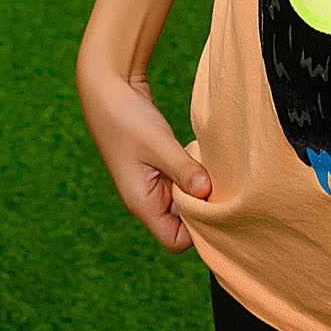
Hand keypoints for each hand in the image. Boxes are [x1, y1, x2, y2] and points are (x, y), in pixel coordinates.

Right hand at [76, 64, 210, 252]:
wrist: (108, 89)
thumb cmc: (127, 118)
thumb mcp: (158, 144)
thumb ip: (183, 170)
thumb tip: (208, 193)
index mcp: (142, 204)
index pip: (175, 241)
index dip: (198, 230)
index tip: (214, 203)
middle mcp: (147, 200)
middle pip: (183, 225)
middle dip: (203, 209)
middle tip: (221, 186)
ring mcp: (152, 185)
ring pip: (185, 203)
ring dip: (200, 190)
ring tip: (213, 171)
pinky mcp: (158, 169)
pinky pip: (182, 184)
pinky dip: (195, 176)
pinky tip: (203, 160)